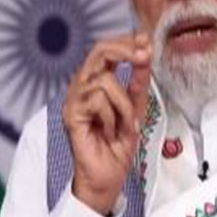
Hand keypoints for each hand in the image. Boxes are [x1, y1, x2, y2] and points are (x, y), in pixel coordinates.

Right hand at [63, 34, 151, 216]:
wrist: (108, 176)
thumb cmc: (117, 145)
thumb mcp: (136, 108)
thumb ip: (138, 82)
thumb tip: (145, 54)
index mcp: (95, 84)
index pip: (105, 50)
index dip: (126, 42)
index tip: (146, 40)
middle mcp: (81, 88)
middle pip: (98, 52)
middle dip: (125, 51)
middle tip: (144, 56)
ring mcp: (74, 101)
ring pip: (104, 79)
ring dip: (123, 103)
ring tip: (125, 123)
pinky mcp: (70, 115)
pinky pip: (97, 100)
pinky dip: (112, 116)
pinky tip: (109, 131)